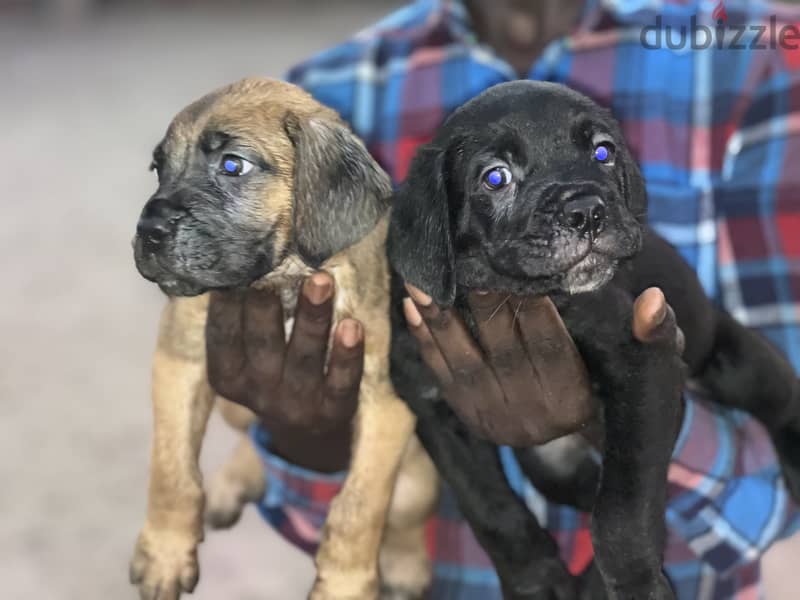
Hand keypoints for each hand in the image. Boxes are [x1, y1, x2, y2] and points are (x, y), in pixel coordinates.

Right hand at [205, 272, 363, 471]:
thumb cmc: (274, 369)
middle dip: (268, 301)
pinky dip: (346, 355)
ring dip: (313, 317)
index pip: (222, 333)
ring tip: (322, 280)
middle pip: (262, 341)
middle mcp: (257, 391)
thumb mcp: (249, 352)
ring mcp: (295, 404)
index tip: (238, 258)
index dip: (228, 298)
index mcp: (226, 373)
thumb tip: (245, 252)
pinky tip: (353, 325)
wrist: (306, 430)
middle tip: (277, 262)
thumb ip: (246, 314)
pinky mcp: (332, 411)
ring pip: (304, 356)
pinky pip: (341, 382)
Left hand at [403, 285, 682, 446]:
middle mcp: (531, 417)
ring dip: (439, 320)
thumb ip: (655, 335)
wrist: (583, 429)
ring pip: (463, 364)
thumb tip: (653, 300)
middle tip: (467, 261)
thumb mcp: (645, 366)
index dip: (533, 306)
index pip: (549, 346)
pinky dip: (426, 339)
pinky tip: (412, 304)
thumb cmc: (613, 383)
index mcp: (572, 401)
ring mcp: (494, 420)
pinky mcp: (467, 417)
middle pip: (502, 351)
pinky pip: (442, 376)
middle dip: (481, 304)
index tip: (518, 265)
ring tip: (421, 279)